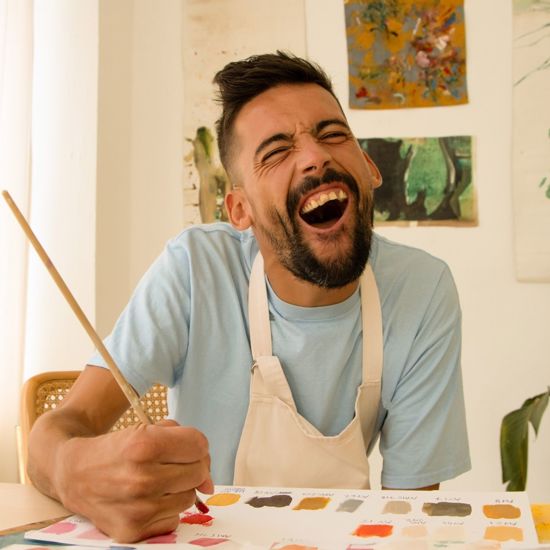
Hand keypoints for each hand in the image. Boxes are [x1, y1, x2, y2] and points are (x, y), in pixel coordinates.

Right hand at [54, 420, 212, 541]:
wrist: (74, 473)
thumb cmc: (117, 449)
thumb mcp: (146, 428)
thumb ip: (183, 440)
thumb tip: (208, 481)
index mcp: (144, 444)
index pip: (199, 445)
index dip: (196, 444)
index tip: (185, 446)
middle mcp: (141, 478)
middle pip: (197, 473)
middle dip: (190, 465)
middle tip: (172, 463)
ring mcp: (137, 508)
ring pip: (188, 498)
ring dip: (178, 489)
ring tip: (157, 481)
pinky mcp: (133, 531)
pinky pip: (173, 520)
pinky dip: (166, 510)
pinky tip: (148, 499)